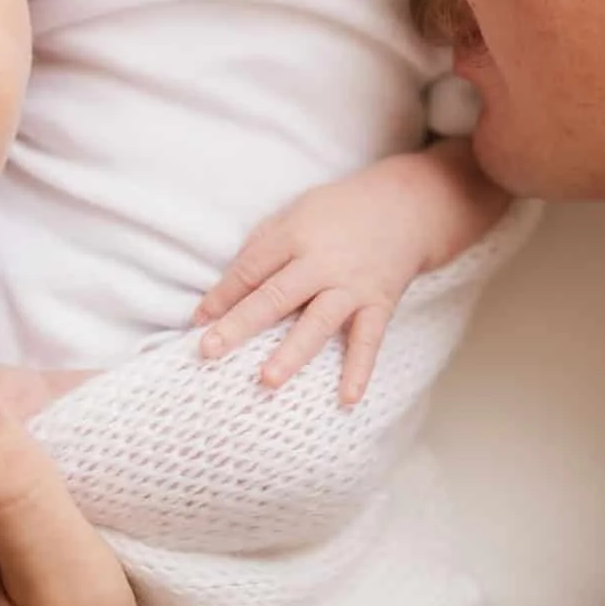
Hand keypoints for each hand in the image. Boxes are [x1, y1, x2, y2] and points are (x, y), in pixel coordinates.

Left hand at [194, 142, 506, 402]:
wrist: (407, 206)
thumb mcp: (298, 210)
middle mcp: (323, 262)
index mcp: (296, 235)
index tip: (197, 321)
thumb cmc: (342, 210)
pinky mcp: (379, 303)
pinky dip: (360, 370)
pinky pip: (369, 340)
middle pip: (276, 296)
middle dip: (240, 324)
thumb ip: (265, 242)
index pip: (251, 268)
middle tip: (209, 350)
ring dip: (292, 352)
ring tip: (267, 380)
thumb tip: (230, 283)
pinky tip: (348, 399)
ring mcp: (352, 286)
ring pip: (318, 322)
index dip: (222, 295)